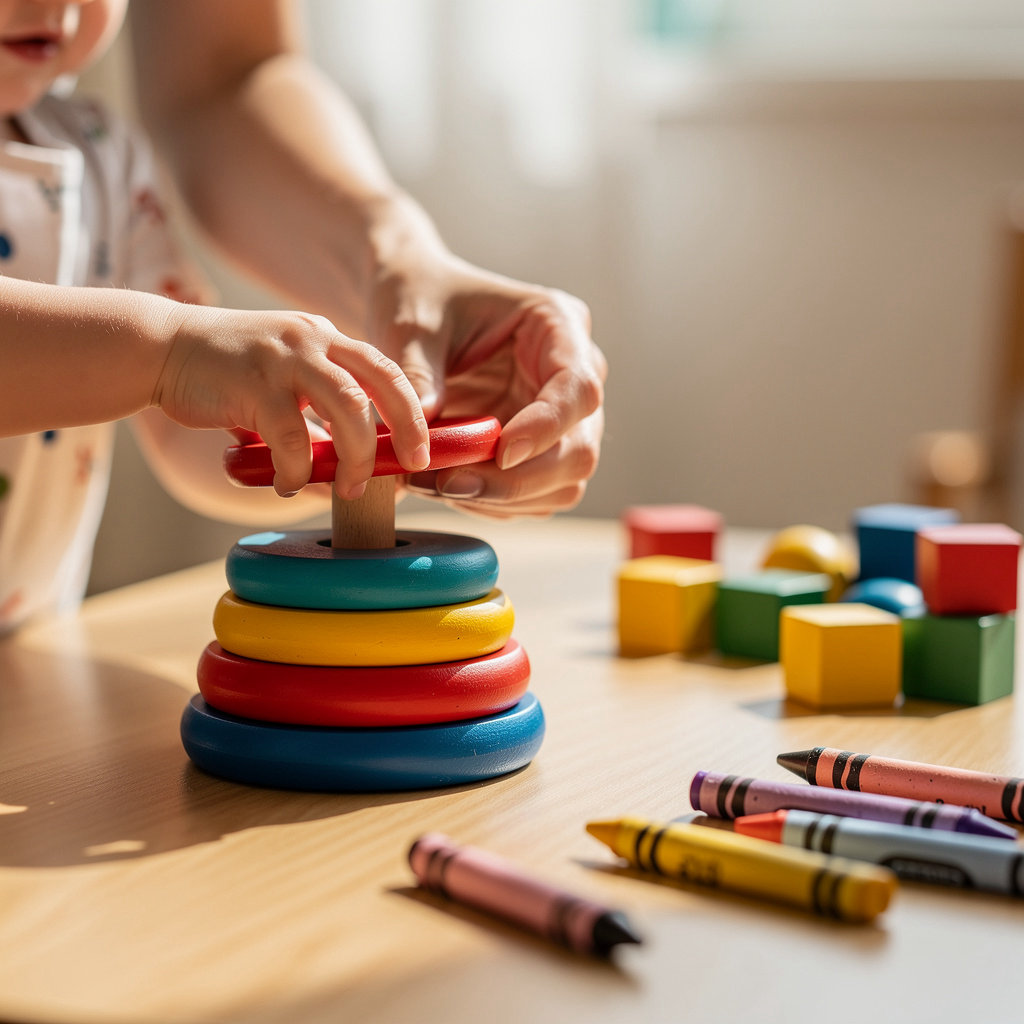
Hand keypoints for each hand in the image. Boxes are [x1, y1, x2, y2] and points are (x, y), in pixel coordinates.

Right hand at [154, 304, 429, 497]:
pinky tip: (287, 485)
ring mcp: (283, 358)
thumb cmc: (224, 372)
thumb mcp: (282, 374)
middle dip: (406, 429)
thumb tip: (346, 465)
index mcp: (325, 336)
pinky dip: (297, 470)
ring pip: (348, 409)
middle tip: (410, 467)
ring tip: (350, 489)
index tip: (421, 448)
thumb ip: (315, 408)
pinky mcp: (252, 384)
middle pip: (382, 383)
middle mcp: (312, 339)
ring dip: (357, 457)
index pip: (386, 368)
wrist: (158, 347)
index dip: (412, 410)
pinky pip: (292, 438)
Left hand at [369, 255, 606, 518]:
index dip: (546, 427)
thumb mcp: (411, 327)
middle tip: (447, 483)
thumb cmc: (420, 300)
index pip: (578, 387)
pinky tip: (448, 487)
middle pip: (579, 448)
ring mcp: (563, 419)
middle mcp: (572, 375)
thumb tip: (423, 442)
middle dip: (516, 479)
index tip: (501, 453)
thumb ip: (417, 377)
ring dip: (502, 498)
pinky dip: (493, 504)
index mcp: (557, 325)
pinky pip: (535, 497)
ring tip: (435, 485)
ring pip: (563, 483)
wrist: (415, 311)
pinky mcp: (542, 451)